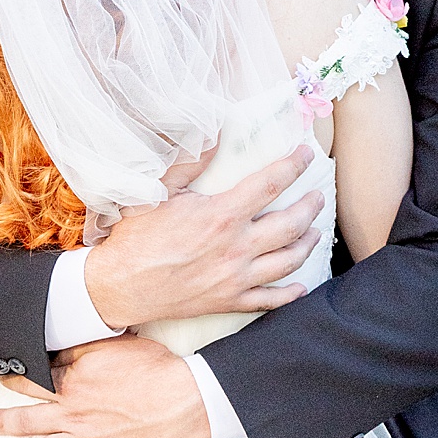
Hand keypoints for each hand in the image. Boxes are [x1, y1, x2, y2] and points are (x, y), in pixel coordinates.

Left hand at [0, 335, 208, 437]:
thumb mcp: (113, 346)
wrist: (182, 401)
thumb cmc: (152, 369)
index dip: (11, 381)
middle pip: (27, 420)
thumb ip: (79, 351)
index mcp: (72, 383)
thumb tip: (53, 350)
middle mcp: (72, 415)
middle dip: (2, 422)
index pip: (32, 382)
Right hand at [85, 143, 322, 328]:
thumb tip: (214, 136)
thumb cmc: (137, 236)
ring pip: (288, 261)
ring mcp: (236, 277)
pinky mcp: (229, 301)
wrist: (120, 285)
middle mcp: (236, 247)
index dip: (293, 165)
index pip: (270, 184)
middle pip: (291, 224)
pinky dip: (291, 292)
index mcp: (222, 215)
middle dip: (310, 207)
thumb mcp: (160, 190)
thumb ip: (190, 163)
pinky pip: (270, 299)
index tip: (305, 154)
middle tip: (318, 196)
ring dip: (307, 244)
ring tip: (314, 232)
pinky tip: (301, 284)